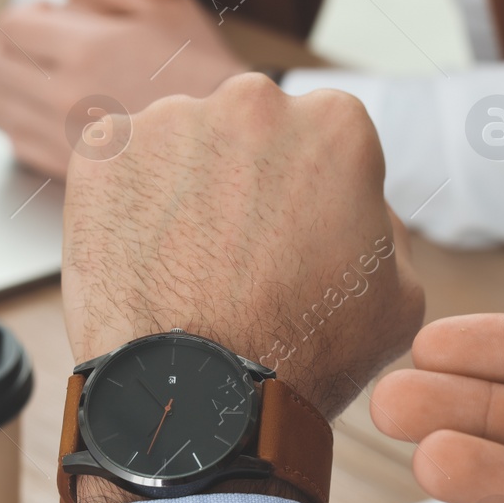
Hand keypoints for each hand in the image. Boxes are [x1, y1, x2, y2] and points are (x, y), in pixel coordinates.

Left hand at [0, 0, 248, 176]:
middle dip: (11, 47)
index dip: (26, 15)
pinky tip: (54, 113)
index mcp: (86, 50)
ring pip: (2, 106)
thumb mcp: (166, 3)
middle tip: (41, 46)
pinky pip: (19, 141)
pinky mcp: (70, 170)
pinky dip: (25, 123)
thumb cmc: (200, 66)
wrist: (230, 138)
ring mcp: (64, 139)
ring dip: (13, 85)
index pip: (11, 25)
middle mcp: (66, 97)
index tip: (49, 18)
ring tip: (47, 78)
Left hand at [62, 73, 422, 421]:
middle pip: (252, 130)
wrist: (199, 400)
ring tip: (190, 265)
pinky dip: (128, 204)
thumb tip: (358, 204)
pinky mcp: (103, 152)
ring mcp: (171, 121)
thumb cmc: (301, 354)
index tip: (295, 232)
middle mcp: (253, 102)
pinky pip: (120, 167)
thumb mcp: (400, 294)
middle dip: (248, 177)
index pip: (326, 136)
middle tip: (241, 253)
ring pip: (185, 145)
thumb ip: (385, 224)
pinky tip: (145, 258)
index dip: (312, 190)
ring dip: (188, 187)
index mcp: (336, 124)